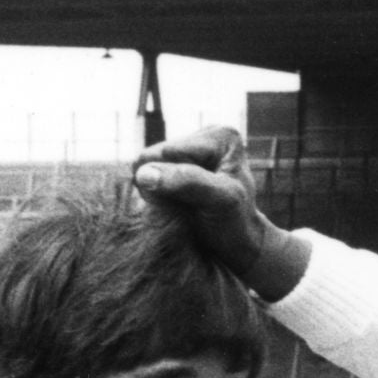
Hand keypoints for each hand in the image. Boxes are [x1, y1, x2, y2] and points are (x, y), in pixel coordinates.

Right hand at [129, 126, 308, 300]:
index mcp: (221, 135)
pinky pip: (144, 175)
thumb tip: (143, 173)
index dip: (172, 181)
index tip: (196, 200)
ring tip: (181, 205)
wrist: (234, 242)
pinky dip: (154, 192)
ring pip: (146, 166)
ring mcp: (187, 148)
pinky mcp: (172, 163)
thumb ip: (187, 181)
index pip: (169, 152)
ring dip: (157, 190)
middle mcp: (204, 134)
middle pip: (154, 155)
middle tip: (185, 205)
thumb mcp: (219, 200)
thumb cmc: (233, 222)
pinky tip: (173, 203)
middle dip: (163, 184)